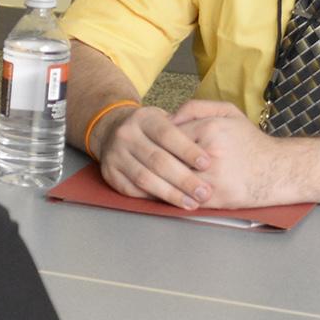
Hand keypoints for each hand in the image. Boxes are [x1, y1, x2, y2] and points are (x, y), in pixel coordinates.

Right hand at [93, 101, 216, 208]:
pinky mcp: (109, 173)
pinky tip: (170, 202)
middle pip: (157, 160)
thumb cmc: (152, 128)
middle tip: (204, 192)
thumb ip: (186, 127)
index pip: (167, 134)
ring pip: (144, 178)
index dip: (187, 150)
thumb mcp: (167, 117)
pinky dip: (152, 197)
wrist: (112, 130)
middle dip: (184, 178)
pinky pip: (132, 189)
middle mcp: (126, 135)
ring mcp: (115, 155)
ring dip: (170, 193)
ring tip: (191, 202)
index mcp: (144, 118)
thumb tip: (209, 152)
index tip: (207, 164)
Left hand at [167, 99, 299, 209]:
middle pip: (166, 156)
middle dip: (156, 159)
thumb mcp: (227, 113)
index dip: (159, 139)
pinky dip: (172, 195)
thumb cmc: (249, 142)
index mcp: (210, 129)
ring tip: (154, 175)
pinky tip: (167, 190)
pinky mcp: (214, 199)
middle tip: (150, 160)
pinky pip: (183, 197)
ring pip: (171, 179)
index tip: (154, 142)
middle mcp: (209, 154)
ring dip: (159, 179)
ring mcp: (211, 178)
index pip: (167, 133)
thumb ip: (195, 108)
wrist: (277, 171)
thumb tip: (167, 117)